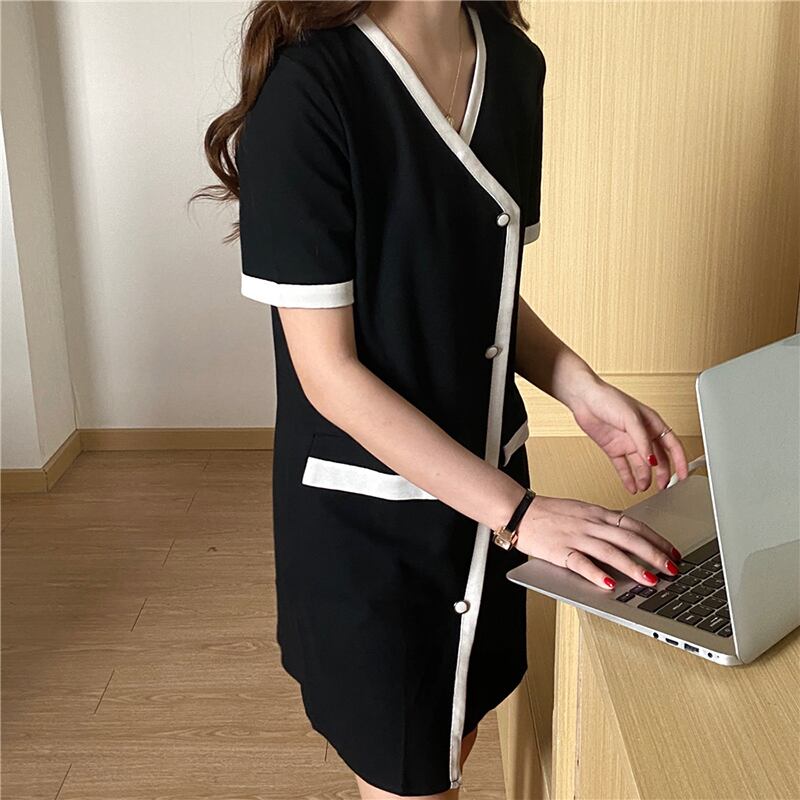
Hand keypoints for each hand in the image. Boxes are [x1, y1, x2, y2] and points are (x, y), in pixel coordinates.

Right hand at [515, 494, 681, 589]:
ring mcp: (576, 537)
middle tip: (672, 569)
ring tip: (650, 580)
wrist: (519, 510)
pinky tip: (608, 585)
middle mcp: (591, 524)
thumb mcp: (582, 511)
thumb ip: (604, 523)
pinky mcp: (560, 550)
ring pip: (610, 551)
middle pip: (629, 538)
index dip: (657, 539)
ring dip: (632, 566)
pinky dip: (596, 574)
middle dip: (654, 554)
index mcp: (598, 514)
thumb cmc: (549, 513)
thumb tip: (628, 535)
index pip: (634, 526)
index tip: (673, 553)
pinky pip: (581, 562)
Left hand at [567, 374, 689, 493]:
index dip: (680, 460)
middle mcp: (642, 434)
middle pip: (658, 458)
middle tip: (663, 486)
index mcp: (652, 424)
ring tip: (644, 487)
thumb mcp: (631, 419)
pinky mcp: (613, 448)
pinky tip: (631, 487)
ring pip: (640, 465)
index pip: (672, 445)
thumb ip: (642, 441)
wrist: (583, 398)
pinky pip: (623, 467)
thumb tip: (652, 460)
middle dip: (662, 473)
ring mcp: (627, 442)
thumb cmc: (608, 399)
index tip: (684, 475)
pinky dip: (627, 478)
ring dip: (644, 477)